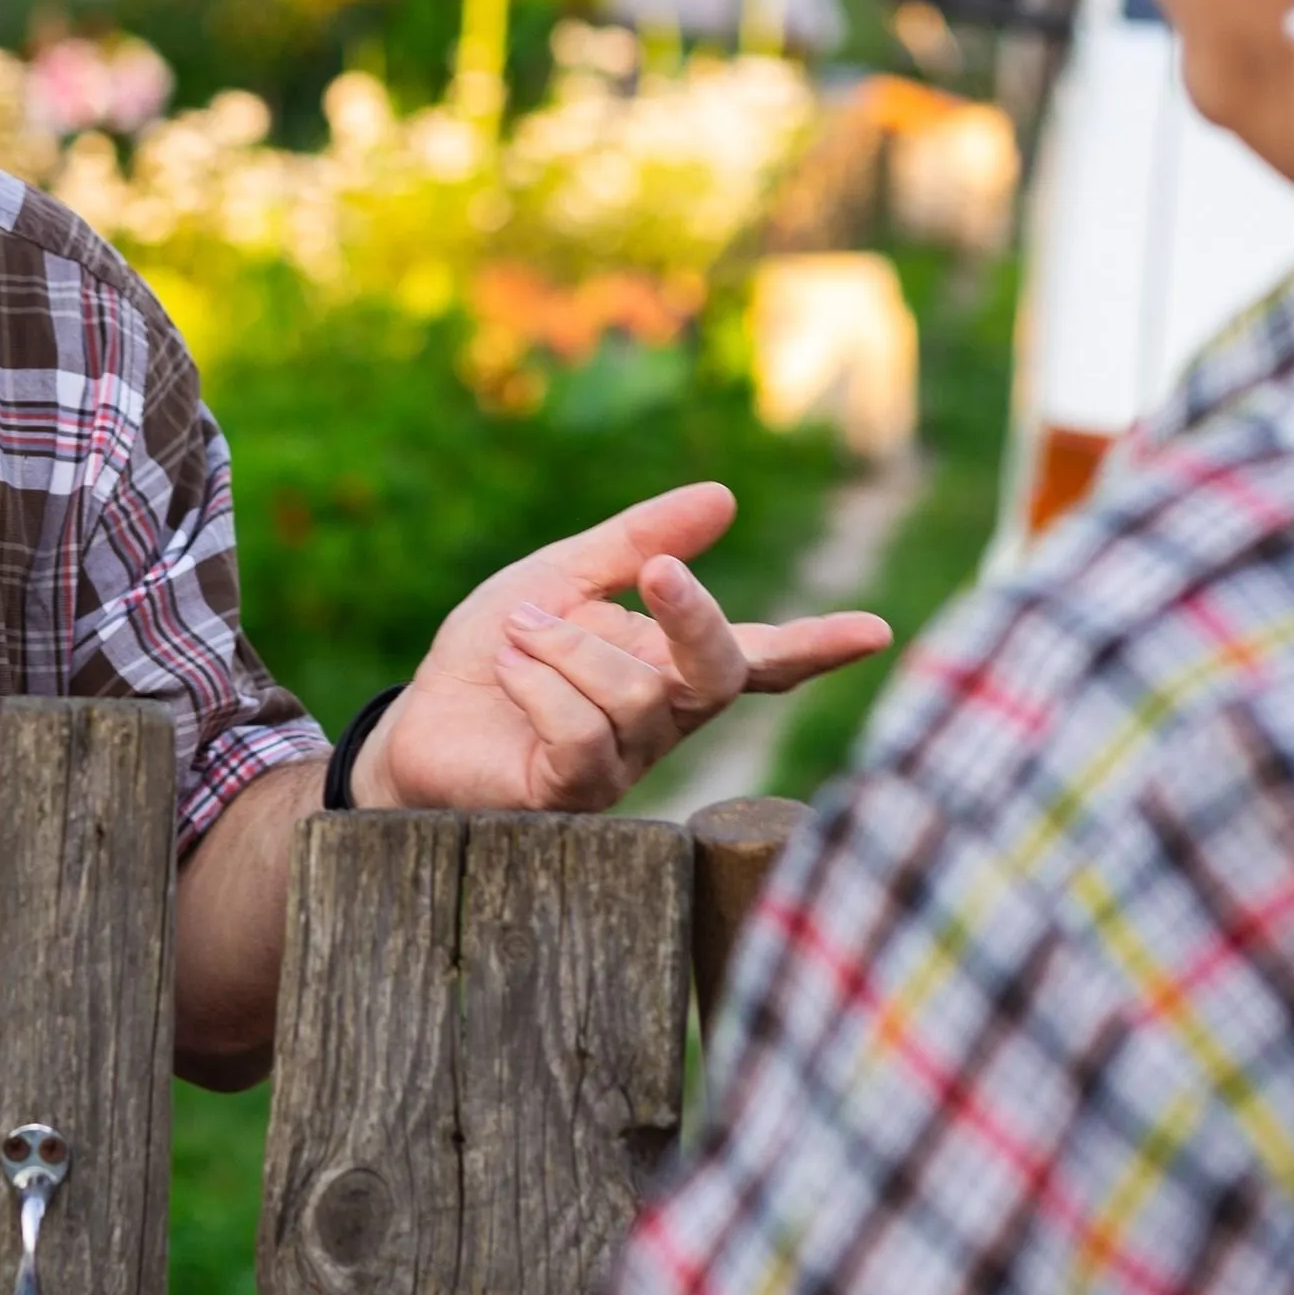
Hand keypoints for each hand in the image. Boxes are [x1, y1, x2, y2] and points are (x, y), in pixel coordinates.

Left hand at [357, 482, 891, 811]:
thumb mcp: (560, 579)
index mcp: (671, 666)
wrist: (416, 725)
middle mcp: (663, 722)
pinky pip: (582, 737)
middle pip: (717, 673)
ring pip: (636, 696)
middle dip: (697, 617)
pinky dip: (539, 683)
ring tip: (518, 634)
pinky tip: (508, 668)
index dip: (819, 646)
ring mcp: (623, 767)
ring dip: (567, 645)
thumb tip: (723, 496)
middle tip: (662, 573)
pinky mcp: (572, 799)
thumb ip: (636, 543)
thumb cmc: (496, 658)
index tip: (878, 630)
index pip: (761, 659)